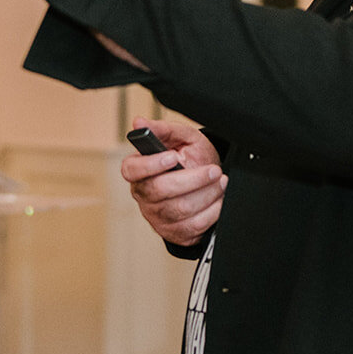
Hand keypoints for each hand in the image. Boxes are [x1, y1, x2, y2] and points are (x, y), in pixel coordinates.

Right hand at [119, 120, 227, 247]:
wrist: (206, 181)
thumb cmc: (190, 158)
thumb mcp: (181, 138)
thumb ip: (163, 129)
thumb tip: (139, 122)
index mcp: (138, 169)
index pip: (131, 170)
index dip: (151, 165)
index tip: (173, 157)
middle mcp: (143, 194)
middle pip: (160, 191)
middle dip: (193, 180)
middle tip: (214, 170)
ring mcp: (156, 216)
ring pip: (180, 209)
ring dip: (207, 195)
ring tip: (221, 182)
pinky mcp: (173, 232)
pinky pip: (192, 226)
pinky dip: (211, 212)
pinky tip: (219, 199)